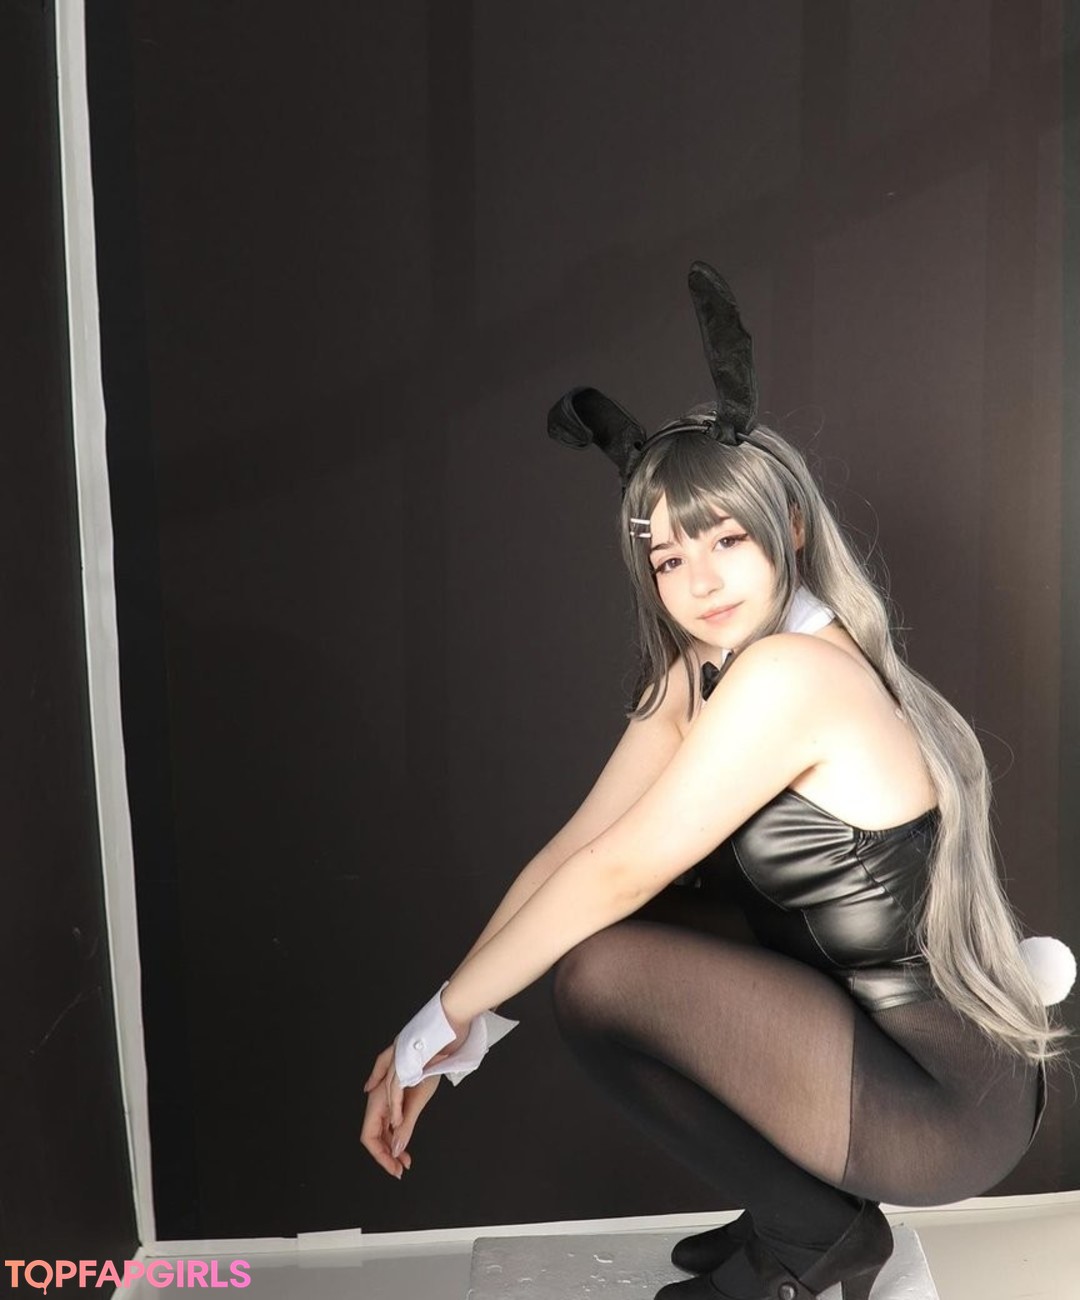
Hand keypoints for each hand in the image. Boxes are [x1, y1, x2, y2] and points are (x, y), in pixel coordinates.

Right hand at [360, 1043, 440, 1177]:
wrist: (440, 1037)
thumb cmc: (429, 1061)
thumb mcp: (419, 1097)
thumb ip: (406, 1124)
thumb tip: (396, 1151)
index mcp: (379, 1096)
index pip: (369, 1135)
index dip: (380, 1155)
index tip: (394, 1168)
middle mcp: (379, 1094)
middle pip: (375, 1132)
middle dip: (387, 1152)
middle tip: (402, 1167)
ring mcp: (387, 1091)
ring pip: (383, 1124)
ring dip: (393, 1142)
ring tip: (406, 1157)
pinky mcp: (398, 1087)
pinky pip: (391, 1114)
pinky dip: (397, 1128)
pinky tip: (403, 1136)